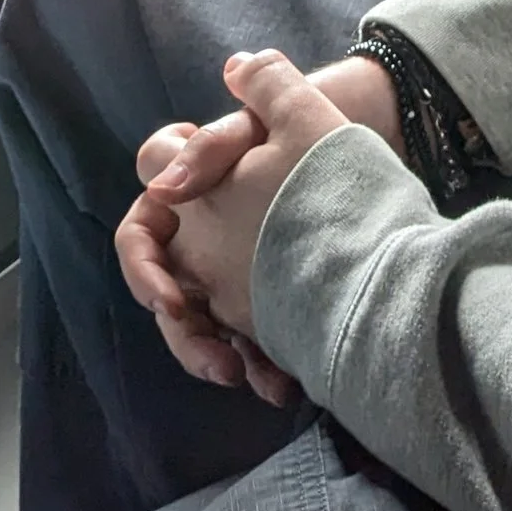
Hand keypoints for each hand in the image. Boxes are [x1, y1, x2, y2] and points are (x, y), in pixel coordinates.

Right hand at [115, 50, 395, 400]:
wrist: (368, 172)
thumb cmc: (313, 144)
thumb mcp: (275, 126)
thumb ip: (215, 144)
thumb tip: (171, 168)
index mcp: (190, 200)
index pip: (143, 228)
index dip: (143, 259)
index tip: (173, 298)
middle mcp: (200, 244)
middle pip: (166, 297)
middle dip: (181, 333)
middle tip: (214, 358)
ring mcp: (231, 279)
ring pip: (201, 328)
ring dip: (210, 356)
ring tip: (241, 374)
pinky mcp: (267, 305)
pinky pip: (249, 344)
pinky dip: (259, 368)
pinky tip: (281, 384)